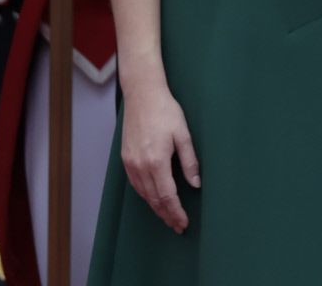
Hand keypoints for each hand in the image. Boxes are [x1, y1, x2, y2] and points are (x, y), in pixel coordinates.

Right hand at [120, 81, 199, 233]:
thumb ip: (189, 161)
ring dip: (155, 207)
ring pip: (143, 194)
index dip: (176, 211)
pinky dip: (146, 195)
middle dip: (166, 214)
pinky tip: (153, 198)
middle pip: (154, 199)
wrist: (142, 96)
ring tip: (168, 216)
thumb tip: (195, 184)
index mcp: (156, 161)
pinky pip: (136, 185)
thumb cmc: (166, 111)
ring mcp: (130, 164)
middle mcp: (140, 166)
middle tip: (177, 226)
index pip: (167, 195)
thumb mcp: (183, 134)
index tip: (183, 223)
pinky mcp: (125, 159)